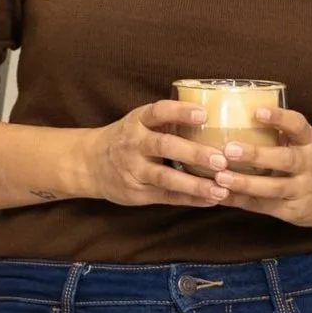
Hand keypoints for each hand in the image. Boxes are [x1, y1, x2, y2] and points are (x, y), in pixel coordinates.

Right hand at [76, 100, 233, 209]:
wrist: (90, 164)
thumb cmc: (129, 139)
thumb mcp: (140, 122)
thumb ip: (168, 122)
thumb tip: (216, 119)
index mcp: (138, 121)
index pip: (158, 112)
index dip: (180, 112)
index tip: (203, 113)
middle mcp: (134, 143)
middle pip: (164, 146)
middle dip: (193, 153)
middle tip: (221, 159)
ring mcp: (134, 169)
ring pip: (165, 177)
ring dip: (194, 184)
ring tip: (220, 189)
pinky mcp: (138, 192)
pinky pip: (166, 196)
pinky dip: (189, 199)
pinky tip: (210, 200)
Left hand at [208, 107, 311, 239]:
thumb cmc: (307, 162)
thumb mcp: (302, 143)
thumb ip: (278, 133)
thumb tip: (232, 112)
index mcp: (309, 142)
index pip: (298, 126)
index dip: (279, 118)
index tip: (257, 111)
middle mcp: (308, 165)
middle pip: (285, 160)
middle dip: (256, 155)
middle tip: (230, 149)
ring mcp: (301, 190)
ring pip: (273, 188)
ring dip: (245, 183)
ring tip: (220, 177)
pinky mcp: (291, 211)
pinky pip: (263, 206)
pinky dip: (240, 201)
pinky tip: (220, 195)